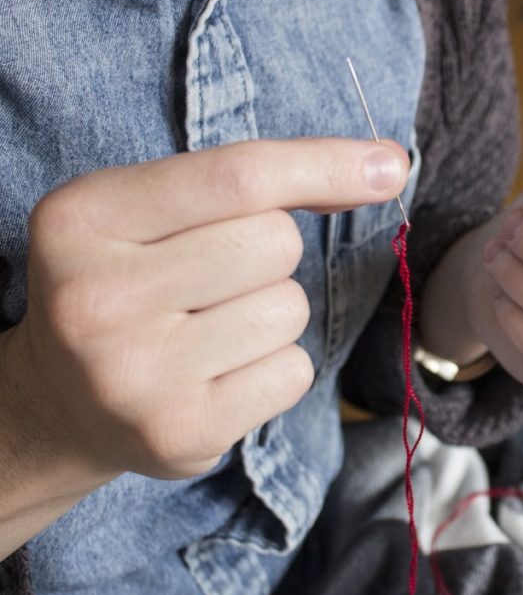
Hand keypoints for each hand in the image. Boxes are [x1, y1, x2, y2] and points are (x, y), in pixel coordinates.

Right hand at [2, 138, 408, 480]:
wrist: (62, 402)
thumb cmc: (130, 283)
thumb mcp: (152, 211)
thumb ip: (251, 182)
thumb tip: (382, 166)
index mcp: (85, 218)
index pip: (237, 177)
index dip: (325, 164)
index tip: (389, 165)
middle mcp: (97, 297)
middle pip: (274, 242)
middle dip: (270, 253)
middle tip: (211, 280)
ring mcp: (135, 373)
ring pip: (289, 309)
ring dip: (272, 314)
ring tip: (206, 330)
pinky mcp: (179, 431)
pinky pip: (293, 371)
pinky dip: (276, 367)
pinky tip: (220, 374)